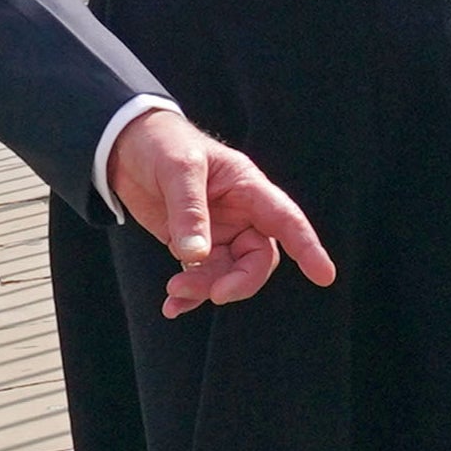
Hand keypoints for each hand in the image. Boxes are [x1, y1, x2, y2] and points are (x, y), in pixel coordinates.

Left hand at [102, 108, 334, 316]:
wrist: (126, 146)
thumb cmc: (162, 144)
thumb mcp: (178, 169)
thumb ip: (189, 211)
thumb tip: (197, 256)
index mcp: (248, 188)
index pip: (286, 220)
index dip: (307, 248)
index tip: (324, 275)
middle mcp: (240, 214)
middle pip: (258, 259)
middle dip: (239, 281)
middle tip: (214, 294)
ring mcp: (218, 232)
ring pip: (227, 273)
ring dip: (205, 288)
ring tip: (174, 292)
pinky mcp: (193, 246)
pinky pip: (201, 277)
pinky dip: (189, 295)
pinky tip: (172, 306)